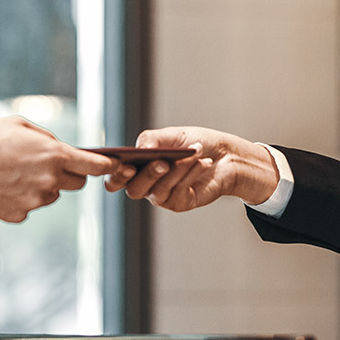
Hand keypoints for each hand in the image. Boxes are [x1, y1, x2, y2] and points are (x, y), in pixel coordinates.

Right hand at [0, 116, 118, 221]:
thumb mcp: (19, 125)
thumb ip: (46, 138)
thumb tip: (58, 147)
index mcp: (54, 155)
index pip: (95, 165)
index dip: (107, 166)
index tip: (113, 166)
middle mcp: (50, 180)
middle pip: (76, 183)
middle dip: (67, 173)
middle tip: (44, 164)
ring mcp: (35, 201)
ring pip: (51, 194)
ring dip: (42, 186)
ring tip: (13, 173)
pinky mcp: (18, 215)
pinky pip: (29, 207)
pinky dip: (21, 199)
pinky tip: (2, 187)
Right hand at [104, 126, 277, 211]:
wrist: (224, 155)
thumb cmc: (194, 143)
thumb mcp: (172, 135)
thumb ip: (151, 139)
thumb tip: (140, 149)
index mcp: (137, 167)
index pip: (115, 179)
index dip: (115, 176)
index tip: (124, 165)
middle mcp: (146, 184)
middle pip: (134, 190)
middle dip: (148, 175)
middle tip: (163, 161)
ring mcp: (162, 196)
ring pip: (158, 190)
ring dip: (177, 169)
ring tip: (194, 152)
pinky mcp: (180, 203)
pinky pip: (178, 192)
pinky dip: (190, 174)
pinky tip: (203, 163)